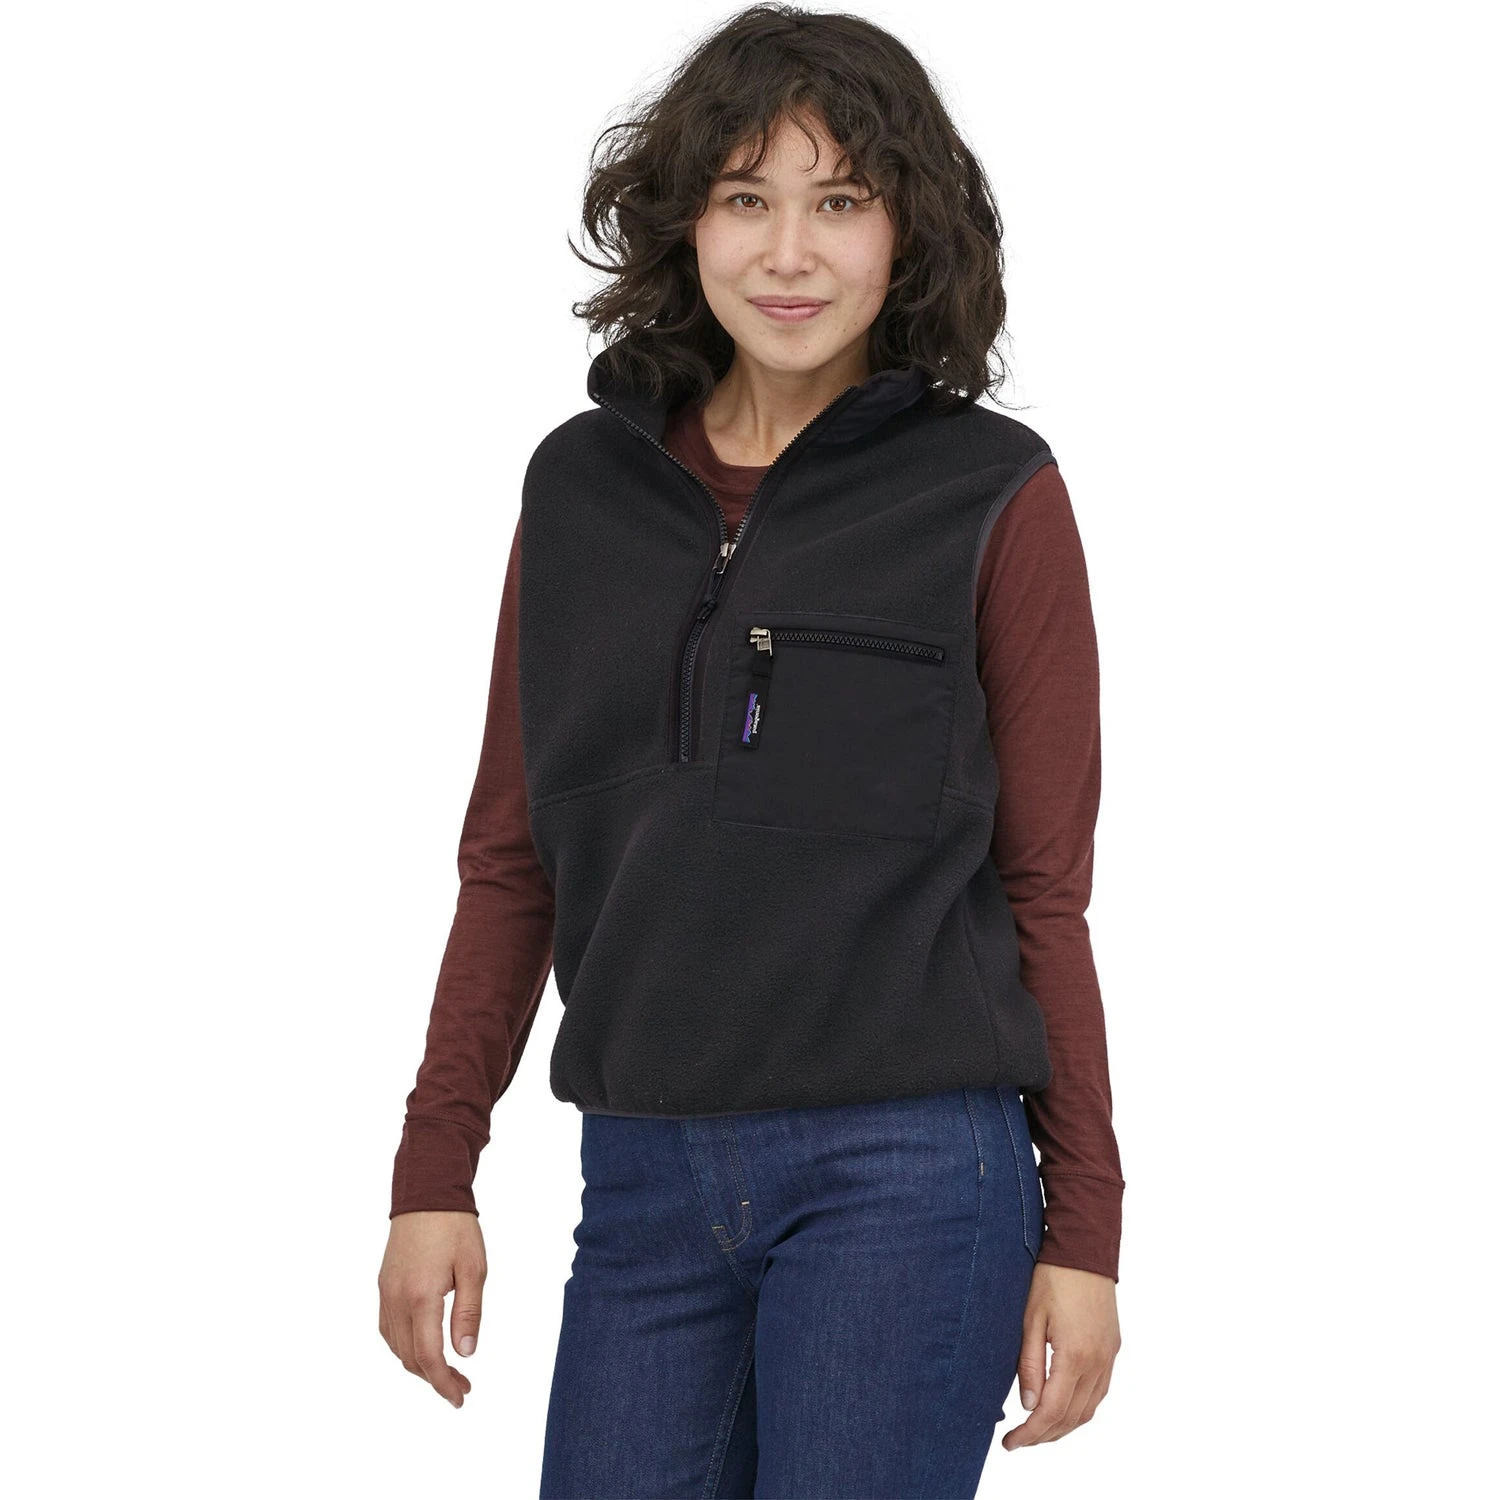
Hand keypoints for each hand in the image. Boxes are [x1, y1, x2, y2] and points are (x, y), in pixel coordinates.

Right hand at [378, 1210, 487, 1407]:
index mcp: (420, 1295)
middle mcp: (396, 1299)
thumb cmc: (455, 1227)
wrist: (427, 1194)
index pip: (428, 1355)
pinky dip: (404, 1346)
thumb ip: (468, 1313)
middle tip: (462, 1387)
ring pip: (396, 1346)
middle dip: (435, 1378)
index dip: (443, 1382)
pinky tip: (423, 1347)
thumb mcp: (474, 1268)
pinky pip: (389, 1329)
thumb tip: (466, 1353)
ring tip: (447, 1371)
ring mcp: (386, 1293)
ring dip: (419, 1365)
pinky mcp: (383, 1287)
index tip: (460, 1396)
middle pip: (409, 1357)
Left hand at [1000, 1261, 1119, 1448]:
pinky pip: (1099, 1392)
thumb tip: (1028, 1406)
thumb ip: (1030, 1365)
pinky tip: (1062, 1408)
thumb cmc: (1052, 1278)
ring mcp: (1109, 1357)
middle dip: (1044, 1436)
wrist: (1085, 1249)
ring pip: (1089, 1409)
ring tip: (1036, 1430)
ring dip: (1063, 1426)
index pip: (1051, 1411)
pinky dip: (1079, 1409)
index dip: (1030, 1433)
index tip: (1010, 1443)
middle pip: (1072, 1417)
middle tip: (1019, 1441)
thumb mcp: (1030, 1318)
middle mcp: (1098, 1363)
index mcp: (1075, 1356)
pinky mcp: (1112, 1349)